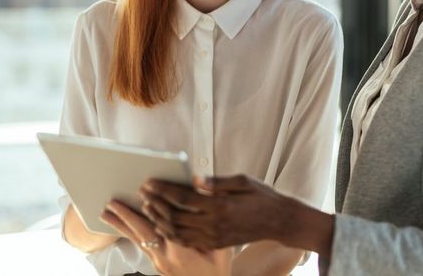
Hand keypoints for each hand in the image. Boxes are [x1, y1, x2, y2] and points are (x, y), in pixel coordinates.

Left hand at [100, 200, 230, 275]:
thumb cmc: (217, 270)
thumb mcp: (221, 248)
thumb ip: (208, 224)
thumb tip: (202, 197)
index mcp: (183, 252)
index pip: (166, 222)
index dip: (157, 204)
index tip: (149, 190)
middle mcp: (167, 258)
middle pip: (144, 231)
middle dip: (129, 214)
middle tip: (116, 200)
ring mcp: (159, 262)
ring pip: (137, 239)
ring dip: (121, 223)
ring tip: (106, 212)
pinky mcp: (157, 264)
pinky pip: (140, 245)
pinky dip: (128, 233)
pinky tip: (118, 225)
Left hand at [139, 175, 299, 251]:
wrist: (279, 221)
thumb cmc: (262, 197)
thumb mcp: (242, 181)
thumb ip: (217, 181)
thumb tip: (194, 178)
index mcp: (221, 206)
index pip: (184, 198)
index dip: (164, 190)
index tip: (150, 182)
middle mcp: (215, 224)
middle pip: (175, 216)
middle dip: (156, 204)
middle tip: (143, 193)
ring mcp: (214, 237)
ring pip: (178, 232)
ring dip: (160, 220)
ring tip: (148, 207)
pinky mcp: (216, 244)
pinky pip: (187, 241)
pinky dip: (171, 234)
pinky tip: (163, 224)